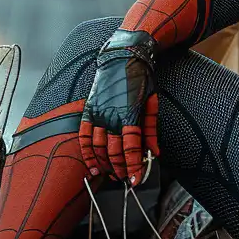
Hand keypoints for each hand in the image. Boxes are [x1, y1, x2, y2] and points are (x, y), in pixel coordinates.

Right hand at [80, 29, 159, 184]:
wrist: (122, 57)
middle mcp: (111, 116)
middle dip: (121, 170)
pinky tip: (91, 165)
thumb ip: (151, 131)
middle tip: (126, 180)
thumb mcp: (152, 104)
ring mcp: (98, 113)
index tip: (137, 181)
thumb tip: (155, 153)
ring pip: (98, 147)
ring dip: (105, 164)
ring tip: (111, 175)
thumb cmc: (140, 80)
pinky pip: (84, 135)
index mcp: (130, 115)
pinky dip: (87, 152)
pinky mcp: (89, 109)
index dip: (134, 168)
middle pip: (114, 152)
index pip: (131, 149)